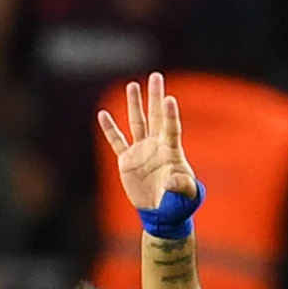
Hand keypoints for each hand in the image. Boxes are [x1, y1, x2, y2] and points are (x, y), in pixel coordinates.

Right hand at [97, 71, 199, 213]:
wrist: (161, 212)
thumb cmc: (177, 202)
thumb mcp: (184, 195)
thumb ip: (180, 187)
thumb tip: (172, 181)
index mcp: (171, 151)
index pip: (171, 128)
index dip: (170, 115)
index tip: (169, 98)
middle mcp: (156, 146)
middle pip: (155, 116)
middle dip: (155, 96)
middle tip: (156, 76)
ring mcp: (141, 151)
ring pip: (137, 122)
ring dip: (134, 104)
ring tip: (133, 85)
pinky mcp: (127, 160)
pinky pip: (116, 141)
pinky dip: (110, 129)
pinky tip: (103, 114)